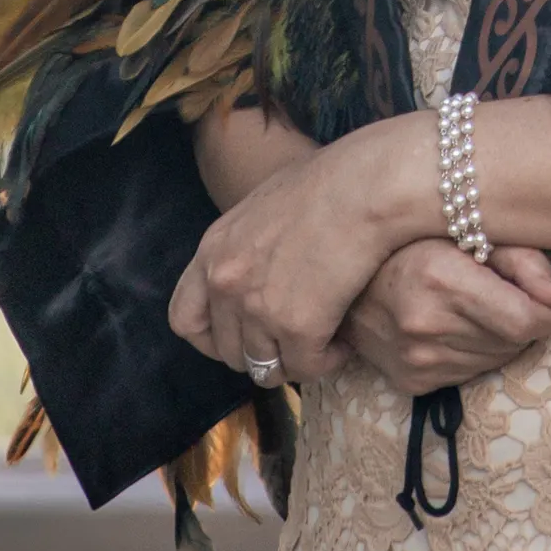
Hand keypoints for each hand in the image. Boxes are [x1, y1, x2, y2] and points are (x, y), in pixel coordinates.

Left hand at [168, 129, 418, 382]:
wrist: (366, 186)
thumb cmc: (330, 182)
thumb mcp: (266, 206)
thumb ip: (248, 245)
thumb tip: (260, 269)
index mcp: (213, 250)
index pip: (184, 319)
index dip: (212, 339)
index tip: (244, 337)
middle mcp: (226, 282)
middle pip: (228, 352)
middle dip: (263, 353)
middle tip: (296, 340)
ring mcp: (257, 308)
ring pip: (267, 369)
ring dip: (296, 360)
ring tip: (325, 342)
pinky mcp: (297, 327)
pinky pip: (307, 368)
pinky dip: (327, 361)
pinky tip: (346, 342)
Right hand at [346, 241, 550, 395]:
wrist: (348, 276)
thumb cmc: (414, 241)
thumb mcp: (468, 229)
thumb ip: (522, 259)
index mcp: (442, 279)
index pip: (525, 321)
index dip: (548, 311)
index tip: (548, 296)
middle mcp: (427, 326)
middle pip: (515, 341)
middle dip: (522, 318)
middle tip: (502, 291)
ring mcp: (417, 359)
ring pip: (496, 360)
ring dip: (500, 337)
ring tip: (475, 306)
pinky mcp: (412, 381)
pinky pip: (471, 373)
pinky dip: (475, 352)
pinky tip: (454, 325)